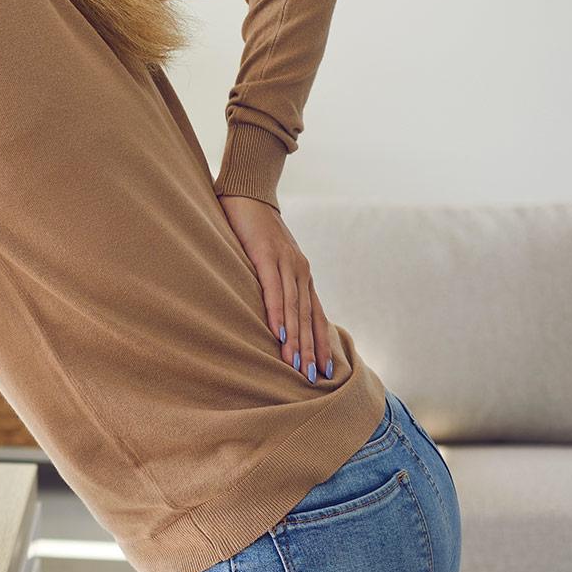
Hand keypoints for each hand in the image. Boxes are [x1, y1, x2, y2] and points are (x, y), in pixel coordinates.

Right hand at [218, 194, 331, 383]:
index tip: (324, 369)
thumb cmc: (252, 229)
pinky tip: (279, 332)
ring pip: (295, 308)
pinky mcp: (266, 255)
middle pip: (309, 317)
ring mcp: (286, 263)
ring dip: (296, 339)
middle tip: (313, 378)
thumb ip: (271, 282)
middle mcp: (300, 271)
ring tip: (296, 365)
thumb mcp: (266, 260)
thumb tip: (270, 309)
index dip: (320, 342)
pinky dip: (278, 312)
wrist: (247, 193)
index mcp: (301, 275)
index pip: (316, 314)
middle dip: (311, 349)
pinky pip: (274, 290)